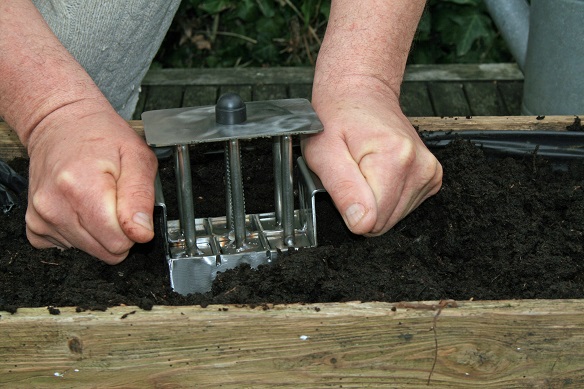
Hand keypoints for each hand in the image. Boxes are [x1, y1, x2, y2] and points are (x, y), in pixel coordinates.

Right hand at [25, 101, 156, 263]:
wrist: (60, 122)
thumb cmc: (100, 136)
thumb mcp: (137, 157)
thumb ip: (141, 198)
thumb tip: (141, 234)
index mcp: (82, 189)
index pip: (118, 243)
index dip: (133, 229)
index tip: (129, 207)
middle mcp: (55, 206)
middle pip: (104, 252)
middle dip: (117, 231)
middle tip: (115, 200)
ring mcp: (41, 217)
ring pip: (88, 251)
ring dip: (98, 230)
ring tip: (96, 198)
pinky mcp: (34, 225)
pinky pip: (67, 247)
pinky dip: (79, 232)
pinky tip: (80, 206)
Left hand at [302, 76, 442, 235]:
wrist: (361, 92)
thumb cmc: (337, 117)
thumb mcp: (323, 152)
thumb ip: (343, 190)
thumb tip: (362, 224)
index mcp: (395, 158)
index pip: (373, 220)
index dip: (350, 209)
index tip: (344, 181)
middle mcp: (420, 166)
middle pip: (385, 221)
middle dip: (361, 205)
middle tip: (351, 173)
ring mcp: (429, 172)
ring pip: (394, 217)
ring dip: (373, 199)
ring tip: (363, 169)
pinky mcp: (431, 177)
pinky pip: (404, 207)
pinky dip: (386, 195)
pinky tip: (377, 171)